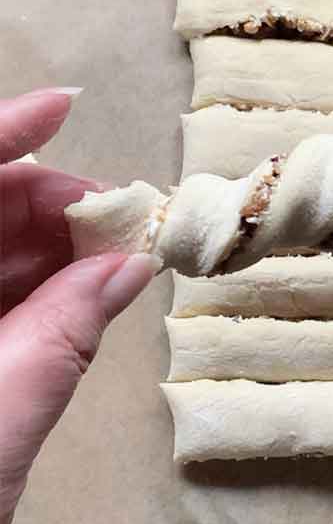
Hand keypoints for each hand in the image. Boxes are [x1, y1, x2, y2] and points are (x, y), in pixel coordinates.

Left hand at [0, 90, 158, 523]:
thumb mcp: (1, 417)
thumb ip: (66, 333)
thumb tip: (128, 267)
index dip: (4, 131)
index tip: (66, 105)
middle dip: (46, 203)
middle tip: (115, 222)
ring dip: (50, 246)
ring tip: (110, 256)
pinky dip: (34, 284)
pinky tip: (79, 287)